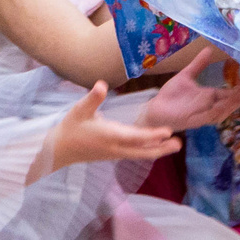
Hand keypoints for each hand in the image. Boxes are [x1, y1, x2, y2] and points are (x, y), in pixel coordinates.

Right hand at [37, 82, 184, 176]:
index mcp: (109, 135)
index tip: (168, 131)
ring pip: (140, 154)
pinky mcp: (115, 154)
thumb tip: (102, 85)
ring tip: (174, 145)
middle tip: (179, 144)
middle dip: (161, 148)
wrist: (60, 149)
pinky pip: (135, 153)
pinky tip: (157, 145)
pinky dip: (148, 150)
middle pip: (143, 151)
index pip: (135, 137)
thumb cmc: (71, 127)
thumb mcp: (79, 110)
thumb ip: (93, 98)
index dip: (152, 135)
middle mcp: (116, 147)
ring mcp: (116, 153)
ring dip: (158, 150)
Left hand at [139, 48, 239, 132]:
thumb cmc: (171, 95)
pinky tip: (224, 107)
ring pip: (222, 111)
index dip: (238, 90)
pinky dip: (217, 112)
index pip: (227, 94)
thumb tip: (209, 49)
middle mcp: (208, 106)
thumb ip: (198, 64)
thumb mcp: (186, 76)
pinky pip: (208, 118)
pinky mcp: (194, 120)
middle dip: (239, 97)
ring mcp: (202, 114)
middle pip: (228, 103)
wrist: (155, 109)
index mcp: (208, 97)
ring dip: (231, 105)